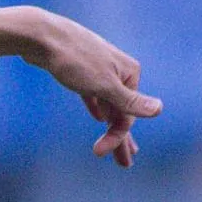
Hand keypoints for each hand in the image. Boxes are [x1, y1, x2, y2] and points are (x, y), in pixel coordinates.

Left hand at [23, 11, 162, 167]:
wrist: (42, 36)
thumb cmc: (73, 59)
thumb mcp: (103, 85)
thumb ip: (129, 102)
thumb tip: (159, 110)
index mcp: (129, 73)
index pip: (127, 114)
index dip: (116, 137)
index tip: (98, 153)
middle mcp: (118, 71)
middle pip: (120, 111)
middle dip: (120, 138)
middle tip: (124, 164)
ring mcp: (99, 70)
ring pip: (107, 104)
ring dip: (109, 126)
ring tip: (110, 146)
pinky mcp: (80, 71)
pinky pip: (93, 94)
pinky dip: (97, 107)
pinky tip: (98, 117)